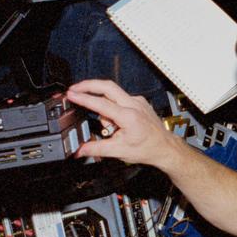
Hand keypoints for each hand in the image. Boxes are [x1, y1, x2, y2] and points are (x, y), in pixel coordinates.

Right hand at [66, 79, 184, 169]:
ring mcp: (137, 101)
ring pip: (113, 92)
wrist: (165, 147)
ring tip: (105, 123)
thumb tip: (80, 150)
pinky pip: (120, 98)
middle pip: (107, 86)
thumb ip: (96, 149)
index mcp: (128, 116)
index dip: (84, 98)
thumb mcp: (119, 151)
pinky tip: (114, 120)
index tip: (71, 95)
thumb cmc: (147, 148)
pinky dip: (111, 105)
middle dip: (88, 85)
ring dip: (101, 100)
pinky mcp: (138, 102)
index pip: (101, 103)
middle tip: (74, 89)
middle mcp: (134, 104)